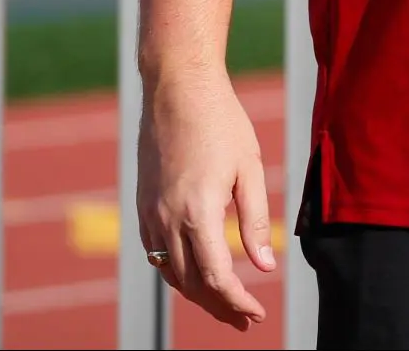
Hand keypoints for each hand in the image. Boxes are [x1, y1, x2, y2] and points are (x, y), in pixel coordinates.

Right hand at [138, 66, 277, 328]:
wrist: (177, 89)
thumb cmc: (222, 123)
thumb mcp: (250, 169)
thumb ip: (256, 222)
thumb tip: (266, 267)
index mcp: (199, 212)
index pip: (217, 278)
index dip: (237, 302)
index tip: (257, 314)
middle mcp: (167, 219)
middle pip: (191, 284)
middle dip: (219, 307)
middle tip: (246, 319)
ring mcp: (150, 214)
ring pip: (170, 273)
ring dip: (197, 295)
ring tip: (226, 305)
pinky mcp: (142, 205)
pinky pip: (157, 253)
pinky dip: (178, 272)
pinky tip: (198, 274)